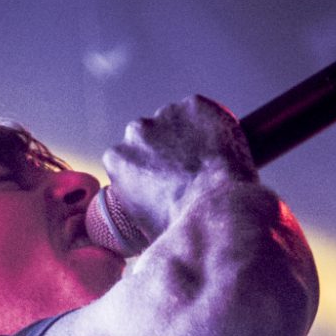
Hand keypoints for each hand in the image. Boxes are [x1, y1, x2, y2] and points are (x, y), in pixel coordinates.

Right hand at [102, 94, 258, 243]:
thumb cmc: (182, 226)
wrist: (217, 210)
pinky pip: (200, 113)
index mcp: (118, 160)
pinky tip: (216, 146)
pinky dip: (208, 125)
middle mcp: (136, 131)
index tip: (159, 183)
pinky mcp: (194, 105)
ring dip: (185, 137)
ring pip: (174, 123)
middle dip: (162, 151)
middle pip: (148, 137)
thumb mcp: (143, 230)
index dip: (144, 172)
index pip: (126, 161)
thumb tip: (148, 217)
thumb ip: (137, 209)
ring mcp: (167, 114)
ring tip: (203, 162)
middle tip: (184, 173)